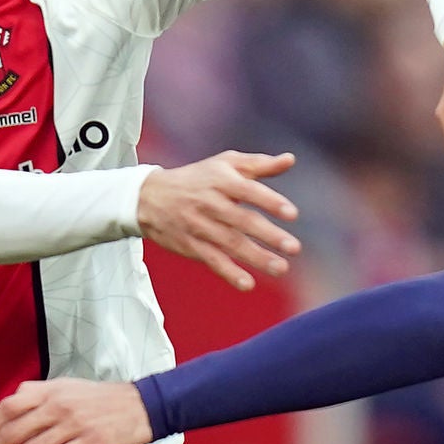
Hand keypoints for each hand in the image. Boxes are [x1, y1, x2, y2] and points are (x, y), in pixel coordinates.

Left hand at [0, 378, 154, 443]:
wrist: (143, 406)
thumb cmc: (103, 400)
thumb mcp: (68, 388)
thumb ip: (39, 396)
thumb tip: (11, 412)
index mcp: (48, 391)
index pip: (7, 408)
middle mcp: (56, 406)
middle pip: (11, 434)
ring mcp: (71, 425)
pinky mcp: (87, 443)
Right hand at [136, 152, 300, 289]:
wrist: (148, 197)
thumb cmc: (197, 178)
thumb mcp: (224, 164)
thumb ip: (259, 164)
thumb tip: (290, 159)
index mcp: (222, 180)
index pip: (249, 191)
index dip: (270, 202)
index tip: (292, 214)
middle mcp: (210, 203)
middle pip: (242, 220)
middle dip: (269, 235)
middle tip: (294, 248)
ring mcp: (199, 226)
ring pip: (231, 243)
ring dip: (257, 257)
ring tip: (281, 268)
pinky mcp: (191, 245)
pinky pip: (212, 260)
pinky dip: (229, 273)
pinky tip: (248, 284)